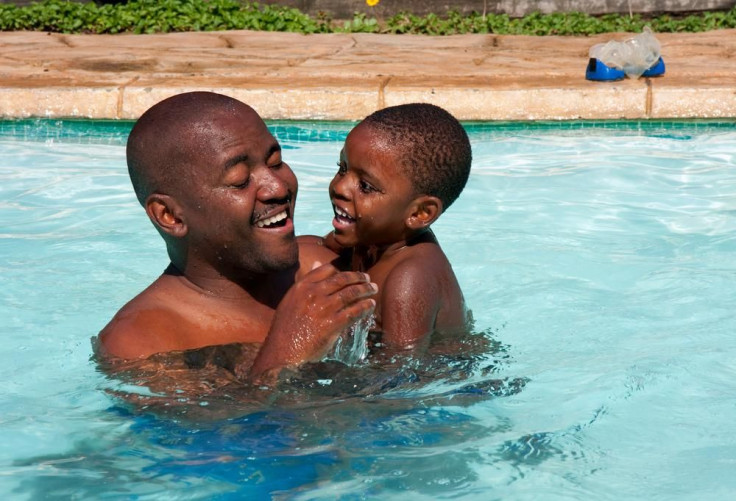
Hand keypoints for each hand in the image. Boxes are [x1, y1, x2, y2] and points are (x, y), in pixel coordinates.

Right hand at [250, 262, 375, 381]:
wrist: (282, 351)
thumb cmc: (285, 328)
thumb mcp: (291, 300)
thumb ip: (305, 282)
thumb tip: (317, 262)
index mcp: (302, 286)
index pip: (326, 270)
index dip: (342, 270)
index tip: (350, 274)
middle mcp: (313, 294)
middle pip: (342, 279)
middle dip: (358, 278)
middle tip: (367, 279)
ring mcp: (323, 308)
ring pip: (350, 293)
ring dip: (365, 290)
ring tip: (373, 289)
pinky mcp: (332, 324)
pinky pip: (354, 311)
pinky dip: (365, 307)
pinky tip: (370, 305)